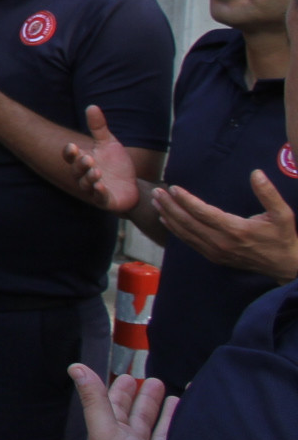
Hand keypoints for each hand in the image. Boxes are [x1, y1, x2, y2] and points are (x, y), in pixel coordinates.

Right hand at [62, 105, 142, 215]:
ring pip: (85, 185)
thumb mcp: (108, 143)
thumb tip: (92, 106)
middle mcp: (85, 175)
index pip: (70, 156)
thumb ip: (99, 127)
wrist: (132, 184)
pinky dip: (99, 192)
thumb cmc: (116, 164)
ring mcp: (94, 188)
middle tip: (88, 159)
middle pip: (76, 170)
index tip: (72, 146)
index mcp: (83, 160)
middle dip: (80, 165)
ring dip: (89, 178)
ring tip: (96, 172)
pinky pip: (99, 197)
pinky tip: (101, 186)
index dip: (70, 152)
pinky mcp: (105, 200)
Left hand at [68, 365, 173, 439]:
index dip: (119, 390)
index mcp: (110, 433)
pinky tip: (182, 410)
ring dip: (159, 407)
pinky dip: (175, 420)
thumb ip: (94, 399)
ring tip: (168, 391)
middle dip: (142, 396)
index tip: (128, 376)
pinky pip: (170, 435)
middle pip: (134, 413)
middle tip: (153, 380)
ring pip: (152, 423)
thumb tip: (76, 367)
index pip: (113, 405)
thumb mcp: (105, 430)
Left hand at [152, 173, 297, 280]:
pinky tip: (166, 220)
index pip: (203, 212)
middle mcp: (221, 242)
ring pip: (185, 233)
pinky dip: (175, 231)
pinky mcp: (214, 257)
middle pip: (188, 222)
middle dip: (170, 206)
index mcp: (236, 230)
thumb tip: (256, 173)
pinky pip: (190, 242)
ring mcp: (216, 252)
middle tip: (156, 191)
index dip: (186, 200)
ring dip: (169, 216)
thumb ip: (269, 194)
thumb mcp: (282, 214)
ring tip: (156, 202)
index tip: (173, 188)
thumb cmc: (283, 237)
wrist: (284, 266)